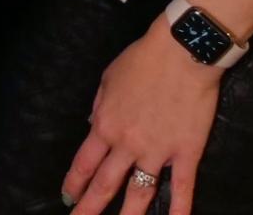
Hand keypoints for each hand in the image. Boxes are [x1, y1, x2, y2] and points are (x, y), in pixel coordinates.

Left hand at [61, 20, 223, 214]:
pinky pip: (182, 188)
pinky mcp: (186, 153)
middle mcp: (127, 144)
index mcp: (105, 125)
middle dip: (90, 208)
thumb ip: (99, 107)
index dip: (74, 184)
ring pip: (139, 194)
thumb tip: (93, 127)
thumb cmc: (142, 61)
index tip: (67, 198)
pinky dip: (178, 210)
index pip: (84, 163)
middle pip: (105, 184)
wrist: (180, 53)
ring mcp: (157, 152)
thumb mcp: (107, 79)